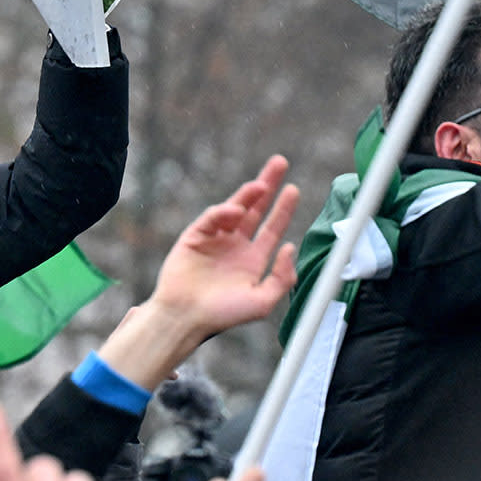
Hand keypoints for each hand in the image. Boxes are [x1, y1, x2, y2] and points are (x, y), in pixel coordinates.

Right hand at [97, 157, 297, 389]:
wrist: (186, 318)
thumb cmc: (222, 315)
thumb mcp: (263, 301)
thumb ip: (282, 277)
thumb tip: (290, 247)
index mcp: (252, 260)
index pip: (272, 228)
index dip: (283, 208)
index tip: (294, 189)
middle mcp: (235, 246)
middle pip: (255, 209)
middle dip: (267, 186)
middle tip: (280, 163)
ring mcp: (214, 240)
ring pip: (233, 208)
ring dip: (248, 194)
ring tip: (261, 185)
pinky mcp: (194, 237)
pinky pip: (211, 218)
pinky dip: (223, 211)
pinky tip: (236, 211)